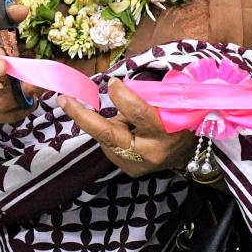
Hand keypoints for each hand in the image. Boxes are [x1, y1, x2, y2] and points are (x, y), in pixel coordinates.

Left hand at [58, 78, 194, 176]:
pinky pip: (110, 146)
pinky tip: (127, 131)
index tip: (112, 81)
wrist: (186, 155)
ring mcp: (136, 165)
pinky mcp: (128, 170)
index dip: (123, 96)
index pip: (139, 113)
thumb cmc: (179, 121)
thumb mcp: (171, 106)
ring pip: (107, 138)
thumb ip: (146, 98)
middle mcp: (149, 152)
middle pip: (109, 133)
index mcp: (165, 132)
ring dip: (108, 122)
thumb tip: (117, 87)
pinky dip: (112, 133)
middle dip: (83, 115)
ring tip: (127, 119)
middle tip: (64, 98)